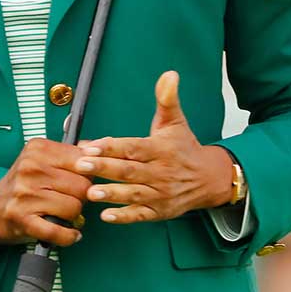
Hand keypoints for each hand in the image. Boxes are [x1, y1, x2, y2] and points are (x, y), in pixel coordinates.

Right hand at [0, 138, 88, 247]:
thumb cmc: (25, 185)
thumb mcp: (43, 160)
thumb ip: (73, 152)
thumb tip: (103, 144)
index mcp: (37, 150)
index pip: (83, 160)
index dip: (88, 174)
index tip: (82, 180)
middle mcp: (30, 169)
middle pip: (82, 186)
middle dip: (82, 197)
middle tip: (71, 199)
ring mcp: (25, 195)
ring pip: (74, 208)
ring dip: (74, 216)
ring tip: (64, 213)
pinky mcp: (23, 220)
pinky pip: (59, 231)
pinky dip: (69, 236)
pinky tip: (69, 233)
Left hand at [75, 71, 236, 225]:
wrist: (209, 179)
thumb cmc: (184, 149)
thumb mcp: (175, 122)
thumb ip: (167, 99)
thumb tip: (169, 74)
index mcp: (161, 149)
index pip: (133, 147)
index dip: (111, 147)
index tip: (90, 146)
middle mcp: (161, 172)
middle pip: (129, 170)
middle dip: (104, 168)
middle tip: (81, 166)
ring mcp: (160, 194)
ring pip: (133, 194)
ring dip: (111, 194)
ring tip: (90, 193)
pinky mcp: (159, 211)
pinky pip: (141, 215)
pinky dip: (124, 216)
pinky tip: (106, 216)